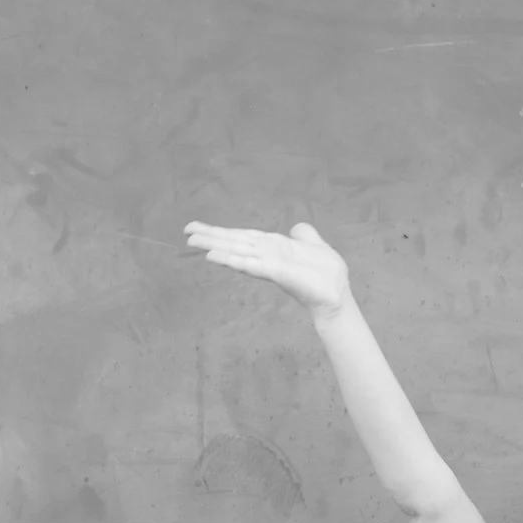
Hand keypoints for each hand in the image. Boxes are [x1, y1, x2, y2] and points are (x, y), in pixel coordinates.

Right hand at [186, 222, 351, 320]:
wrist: (336, 295)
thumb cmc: (326, 273)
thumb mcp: (315, 245)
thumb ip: (303, 235)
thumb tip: (297, 227)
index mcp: (272, 247)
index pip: (242, 236)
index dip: (221, 232)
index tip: (198, 227)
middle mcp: (266, 255)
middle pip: (234, 243)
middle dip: (210, 237)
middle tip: (186, 232)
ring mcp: (269, 265)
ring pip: (237, 253)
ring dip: (215, 247)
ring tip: (193, 243)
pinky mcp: (276, 273)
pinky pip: (251, 265)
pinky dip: (233, 260)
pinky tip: (215, 257)